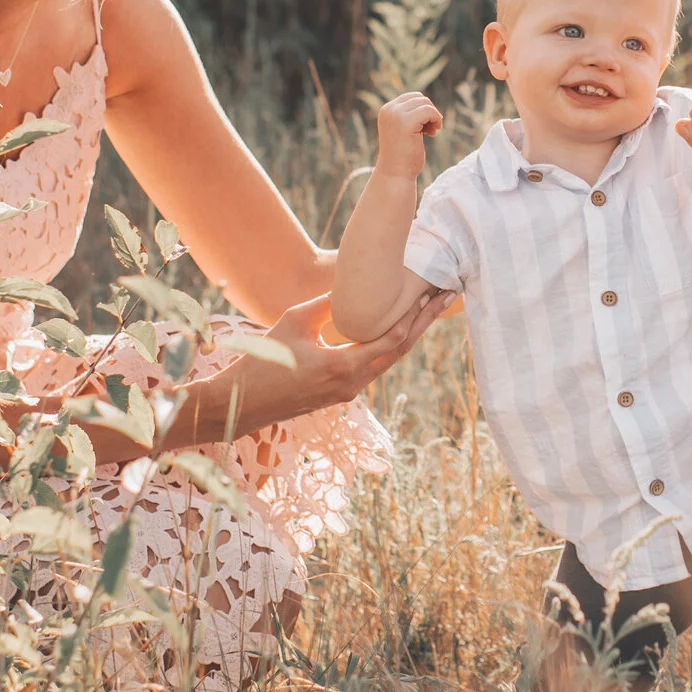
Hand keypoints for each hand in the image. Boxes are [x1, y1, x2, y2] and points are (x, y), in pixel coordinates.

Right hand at [261, 288, 450, 410]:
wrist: (244, 403)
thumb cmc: (263, 359)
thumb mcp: (294, 322)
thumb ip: (328, 305)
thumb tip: (353, 288)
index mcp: (344, 366)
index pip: (392, 338)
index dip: (414, 313)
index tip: (430, 290)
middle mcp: (354, 383)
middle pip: (400, 350)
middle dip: (424, 322)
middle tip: (447, 295)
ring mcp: (349, 391)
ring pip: (389, 360)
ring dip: (410, 333)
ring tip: (430, 308)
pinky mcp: (342, 393)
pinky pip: (374, 366)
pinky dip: (391, 345)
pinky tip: (398, 328)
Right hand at [374, 91, 443, 177]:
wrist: (396, 174)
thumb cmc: (403, 155)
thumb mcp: (404, 130)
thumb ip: (410, 115)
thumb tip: (427, 102)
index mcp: (386, 110)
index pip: (411, 97)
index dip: (423, 109)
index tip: (425, 126)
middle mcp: (389, 110)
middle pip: (419, 98)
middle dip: (429, 112)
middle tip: (430, 130)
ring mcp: (396, 115)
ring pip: (425, 103)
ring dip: (433, 117)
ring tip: (431, 132)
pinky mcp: (406, 122)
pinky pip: (429, 111)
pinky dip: (436, 119)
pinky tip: (433, 133)